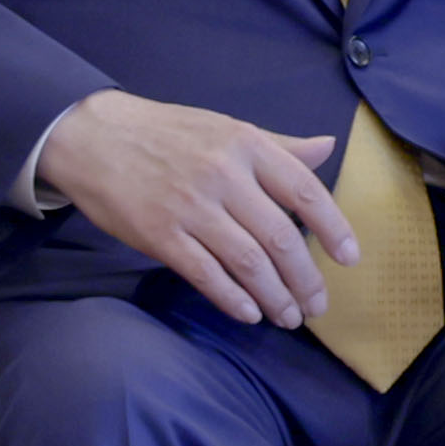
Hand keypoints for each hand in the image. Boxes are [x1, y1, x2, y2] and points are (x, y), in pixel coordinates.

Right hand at [35, 89, 356, 325]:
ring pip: (247, 262)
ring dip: (274, 296)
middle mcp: (224, 176)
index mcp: (247, 145)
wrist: (94, 136)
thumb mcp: (227, 128)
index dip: (334, 228)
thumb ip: (279, 146)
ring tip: (288, 317)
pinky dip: (232, 299)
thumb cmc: (167, 133)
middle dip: (305, 279)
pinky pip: (205, 275)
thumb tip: (328, 148)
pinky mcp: (159, 235)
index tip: (350, 259)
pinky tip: (249, 314)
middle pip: (280, 237)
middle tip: (317, 306)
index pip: (305, 191)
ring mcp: (190, 207)